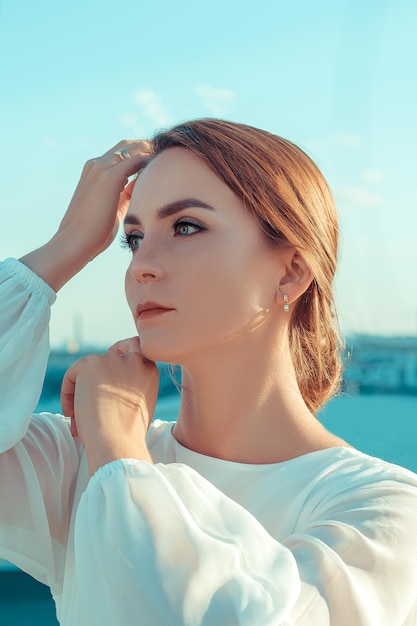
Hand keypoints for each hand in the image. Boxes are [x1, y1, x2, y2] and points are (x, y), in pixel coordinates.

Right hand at [20, 140, 151, 290]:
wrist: (75, 241)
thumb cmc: (93, 232)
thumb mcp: (112, 207)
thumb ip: (125, 195)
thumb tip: (141, 189)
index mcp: (93, 172)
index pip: (119, 153)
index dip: (139, 154)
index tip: (156, 161)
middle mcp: (95, 165)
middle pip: (126, 145)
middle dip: (147, 147)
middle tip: (165, 157)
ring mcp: (100, 168)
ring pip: (132, 148)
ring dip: (150, 152)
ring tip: (167, 161)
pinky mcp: (109, 177)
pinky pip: (136, 159)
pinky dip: (150, 161)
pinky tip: (161, 169)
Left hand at [61, 337, 158, 474]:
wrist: (118, 443)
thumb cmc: (127, 435)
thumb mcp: (139, 404)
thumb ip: (130, 387)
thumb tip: (106, 386)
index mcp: (150, 370)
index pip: (135, 347)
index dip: (120, 356)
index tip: (110, 375)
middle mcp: (134, 360)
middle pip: (109, 355)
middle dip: (98, 375)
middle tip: (89, 400)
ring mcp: (113, 360)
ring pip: (89, 368)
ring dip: (82, 390)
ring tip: (79, 419)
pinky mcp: (91, 364)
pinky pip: (72, 374)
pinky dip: (68, 394)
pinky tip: (72, 414)